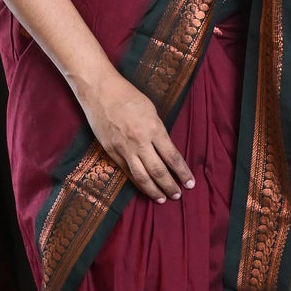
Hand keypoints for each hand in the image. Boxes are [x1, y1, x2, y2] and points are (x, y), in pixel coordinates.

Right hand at [79, 69, 193, 203]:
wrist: (100, 91)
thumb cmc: (128, 96)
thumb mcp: (151, 111)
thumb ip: (158, 131)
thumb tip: (165, 149)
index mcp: (154, 129)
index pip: (173, 157)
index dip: (182, 172)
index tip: (190, 182)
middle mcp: (140, 142)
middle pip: (158, 171)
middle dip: (170, 186)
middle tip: (177, 196)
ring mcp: (124, 149)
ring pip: (141, 177)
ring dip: (153, 190)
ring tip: (162, 199)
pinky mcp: (111, 152)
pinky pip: (126, 172)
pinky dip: (136, 182)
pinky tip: (143, 188)